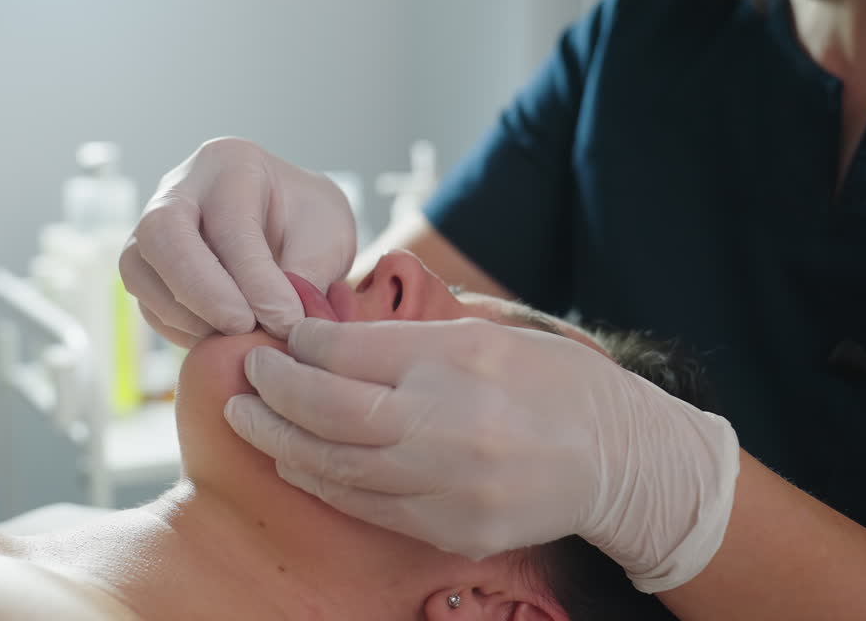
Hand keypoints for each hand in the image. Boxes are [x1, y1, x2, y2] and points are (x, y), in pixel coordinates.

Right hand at [120, 138, 355, 345]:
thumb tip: (279, 322)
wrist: (288, 226)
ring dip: (187, 315)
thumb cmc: (309, 223)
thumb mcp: (329, 237)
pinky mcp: (144, 269)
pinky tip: (221, 339)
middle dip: (199, 289)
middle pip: (162, 232)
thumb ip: (307, 274)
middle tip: (242, 327)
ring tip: (239, 337)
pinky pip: (146, 303)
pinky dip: (181, 329)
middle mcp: (178, 189)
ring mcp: (150, 228)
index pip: (230, 222)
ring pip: (139, 271)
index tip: (285, 320)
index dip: (254, 278)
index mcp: (231, 163)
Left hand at [224, 318, 739, 592]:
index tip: (281, 339)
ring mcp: (451, 488)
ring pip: (338, 468)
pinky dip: (325, 482)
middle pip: (329, 414)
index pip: (348, 355)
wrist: (620, 459)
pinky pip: (368, 508)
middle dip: (274, 394)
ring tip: (251, 420)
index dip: (300, 347)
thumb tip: (319, 337)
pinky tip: (299, 462)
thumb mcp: (484, 336)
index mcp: (458, 364)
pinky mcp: (454, 530)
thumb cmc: (551, 382)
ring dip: (283, 442)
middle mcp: (450, 428)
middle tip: (246, 377)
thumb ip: (400, 341)